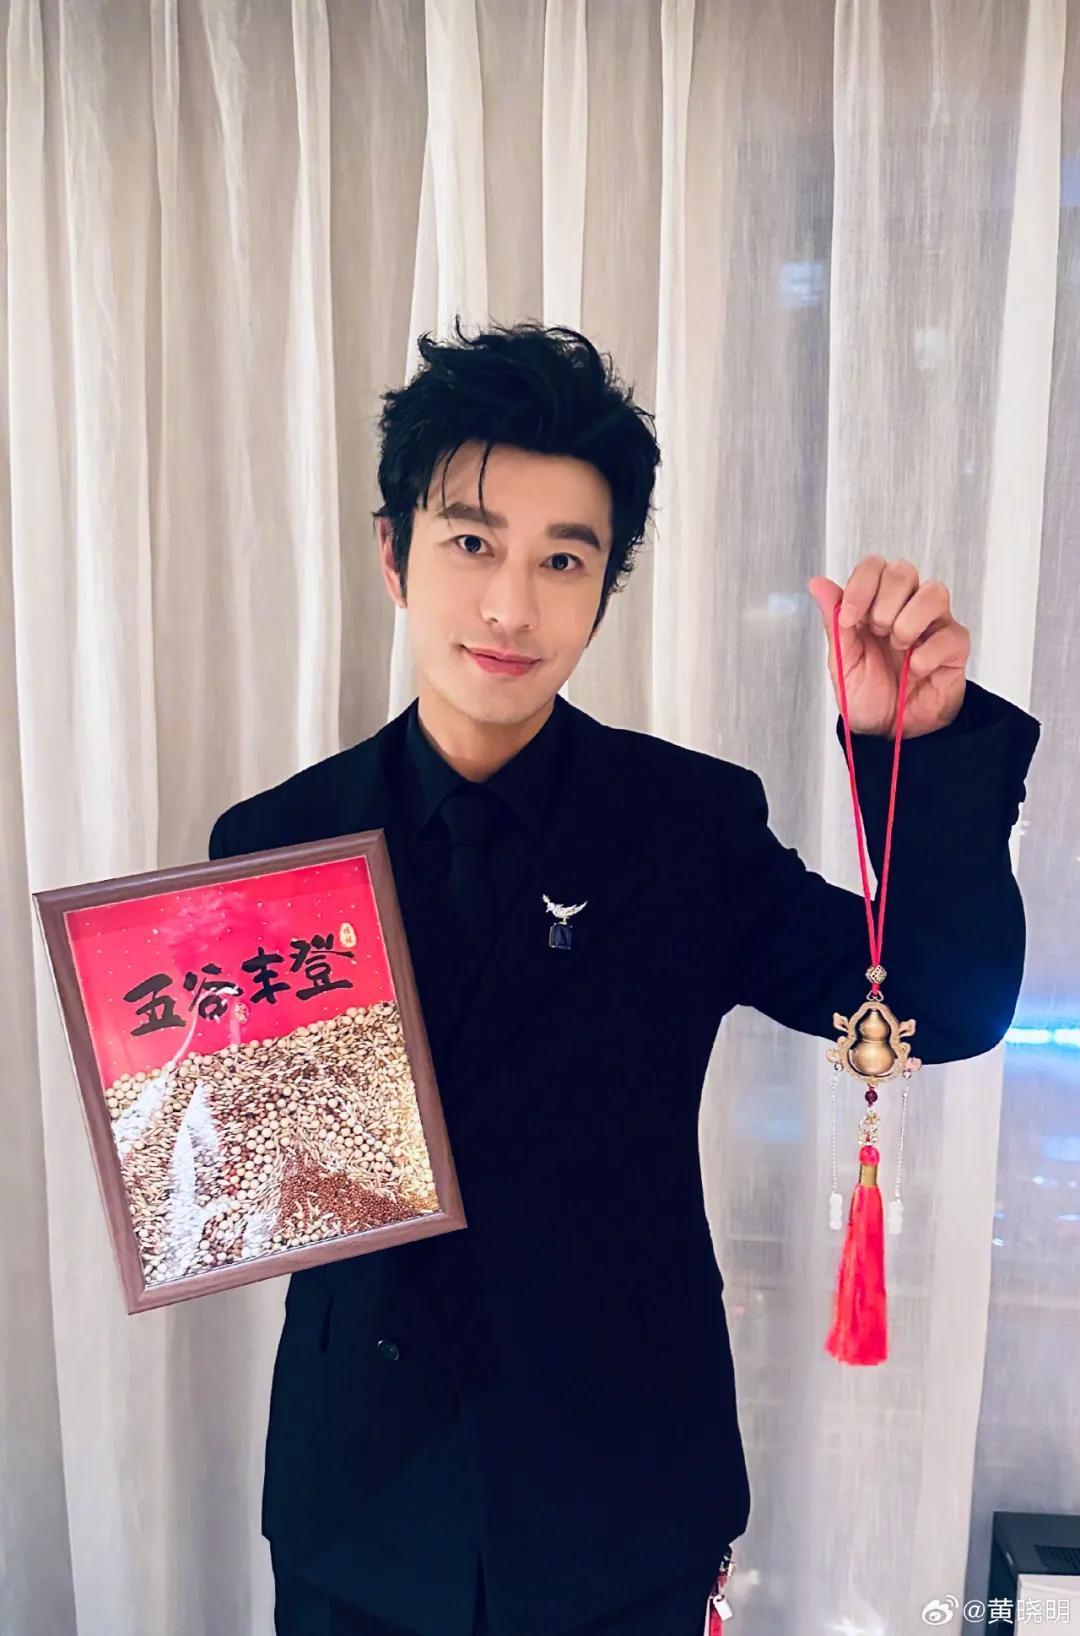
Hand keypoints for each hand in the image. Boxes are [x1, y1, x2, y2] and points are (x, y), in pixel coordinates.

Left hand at [807, 556, 969, 738]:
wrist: (889, 732)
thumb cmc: (868, 695)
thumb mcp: (842, 660)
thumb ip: (834, 622)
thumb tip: (818, 584)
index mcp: (876, 604)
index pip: (874, 566)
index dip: (860, 586)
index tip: (848, 618)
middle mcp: (907, 607)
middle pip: (903, 571)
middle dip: (883, 603)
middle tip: (876, 633)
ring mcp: (934, 624)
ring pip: (934, 591)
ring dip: (908, 621)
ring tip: (898, 647)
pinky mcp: (954, 647)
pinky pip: (950, 633)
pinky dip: (927, 652)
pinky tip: (914, 668)